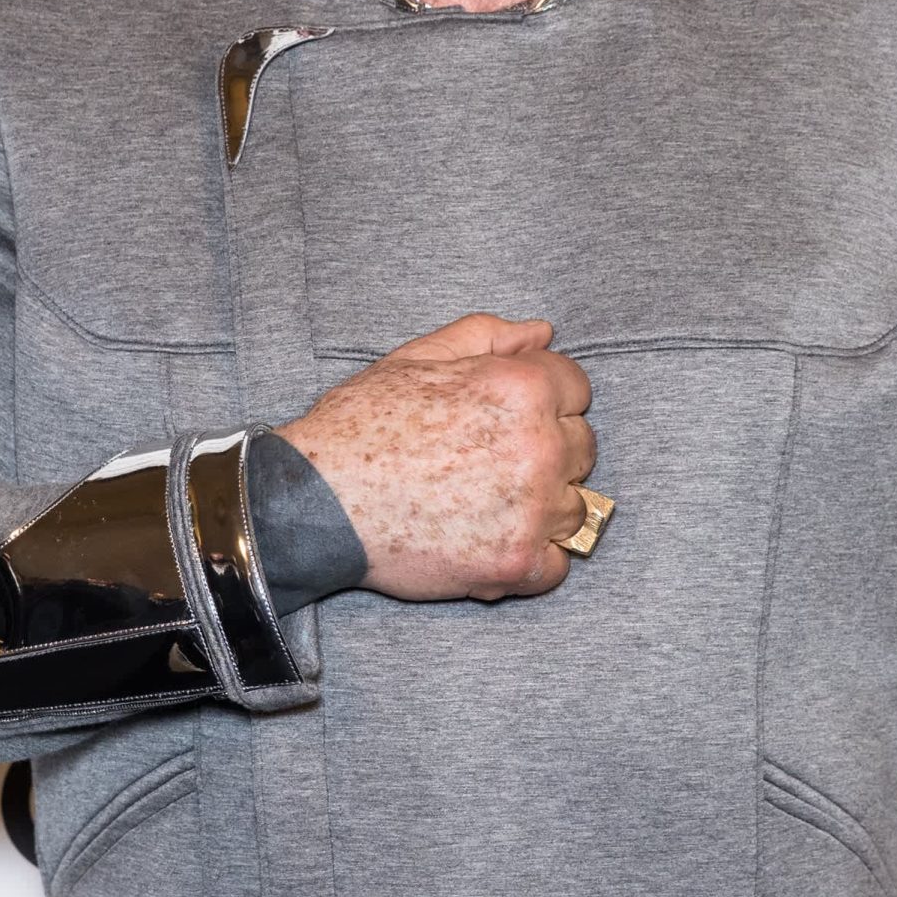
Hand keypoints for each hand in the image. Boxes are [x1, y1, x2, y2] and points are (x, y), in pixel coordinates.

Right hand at [275, 313, 596, 602]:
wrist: (314, 501)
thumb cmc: (361, 425)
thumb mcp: (419, 357)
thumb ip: (489, 337)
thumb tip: (543, 333)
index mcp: (522, 388)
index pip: (577, 388)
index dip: (542, 398)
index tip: (508, 416)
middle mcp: (538, 446)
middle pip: (583, 447)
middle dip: (547, 449)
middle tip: (491, 461)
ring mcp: (530, 510)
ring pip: (574, 506)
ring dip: (543, 505)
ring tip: (488, 502)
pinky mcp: (515, 563)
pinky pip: (558, 564)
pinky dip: (532, 558)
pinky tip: (491, 540)